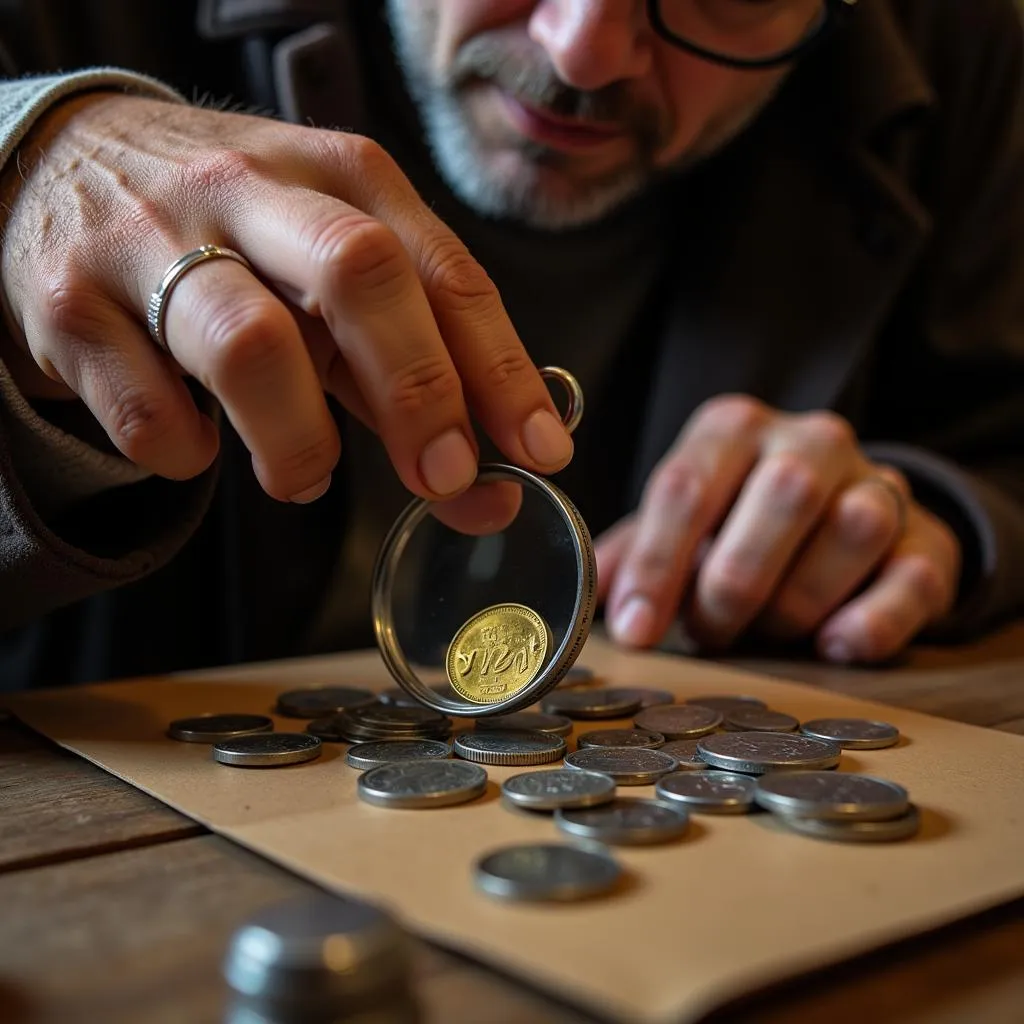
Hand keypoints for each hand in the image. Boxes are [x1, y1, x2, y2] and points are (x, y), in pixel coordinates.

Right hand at [0, 93, 571, 511]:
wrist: (61, 166)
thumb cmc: (232, 232)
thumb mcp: (327, 271)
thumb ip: (404, 370)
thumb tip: (491, 484)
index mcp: (341, 176)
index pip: (444, 272)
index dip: (501, 370)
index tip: (540, 452)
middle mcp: (252, 190)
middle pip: (360, 276)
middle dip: (420, 391)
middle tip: (445, 478)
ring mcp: (154, 237)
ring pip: (251, 343)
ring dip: (299, 441)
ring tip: (303, 478)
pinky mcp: (74, 302)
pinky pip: (148, 407)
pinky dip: (188, 452)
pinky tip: (200, 444)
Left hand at [595, 396, 960, 662]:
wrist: (836, 512)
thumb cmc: (734, 524)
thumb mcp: (678, 527)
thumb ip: (631, 554)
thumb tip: (583, 601)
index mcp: (732, 427)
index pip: (686, 485)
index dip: (655, 564)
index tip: (636, 630)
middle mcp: (810, 440)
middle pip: (779, 495)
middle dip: (733, 582)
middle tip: (709, 632)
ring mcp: (877, 482)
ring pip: (852, 529)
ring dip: (797, 600)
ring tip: (765, 632)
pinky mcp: (928, 538)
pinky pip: (913, 578)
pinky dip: (871, 622)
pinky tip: (832, 647)